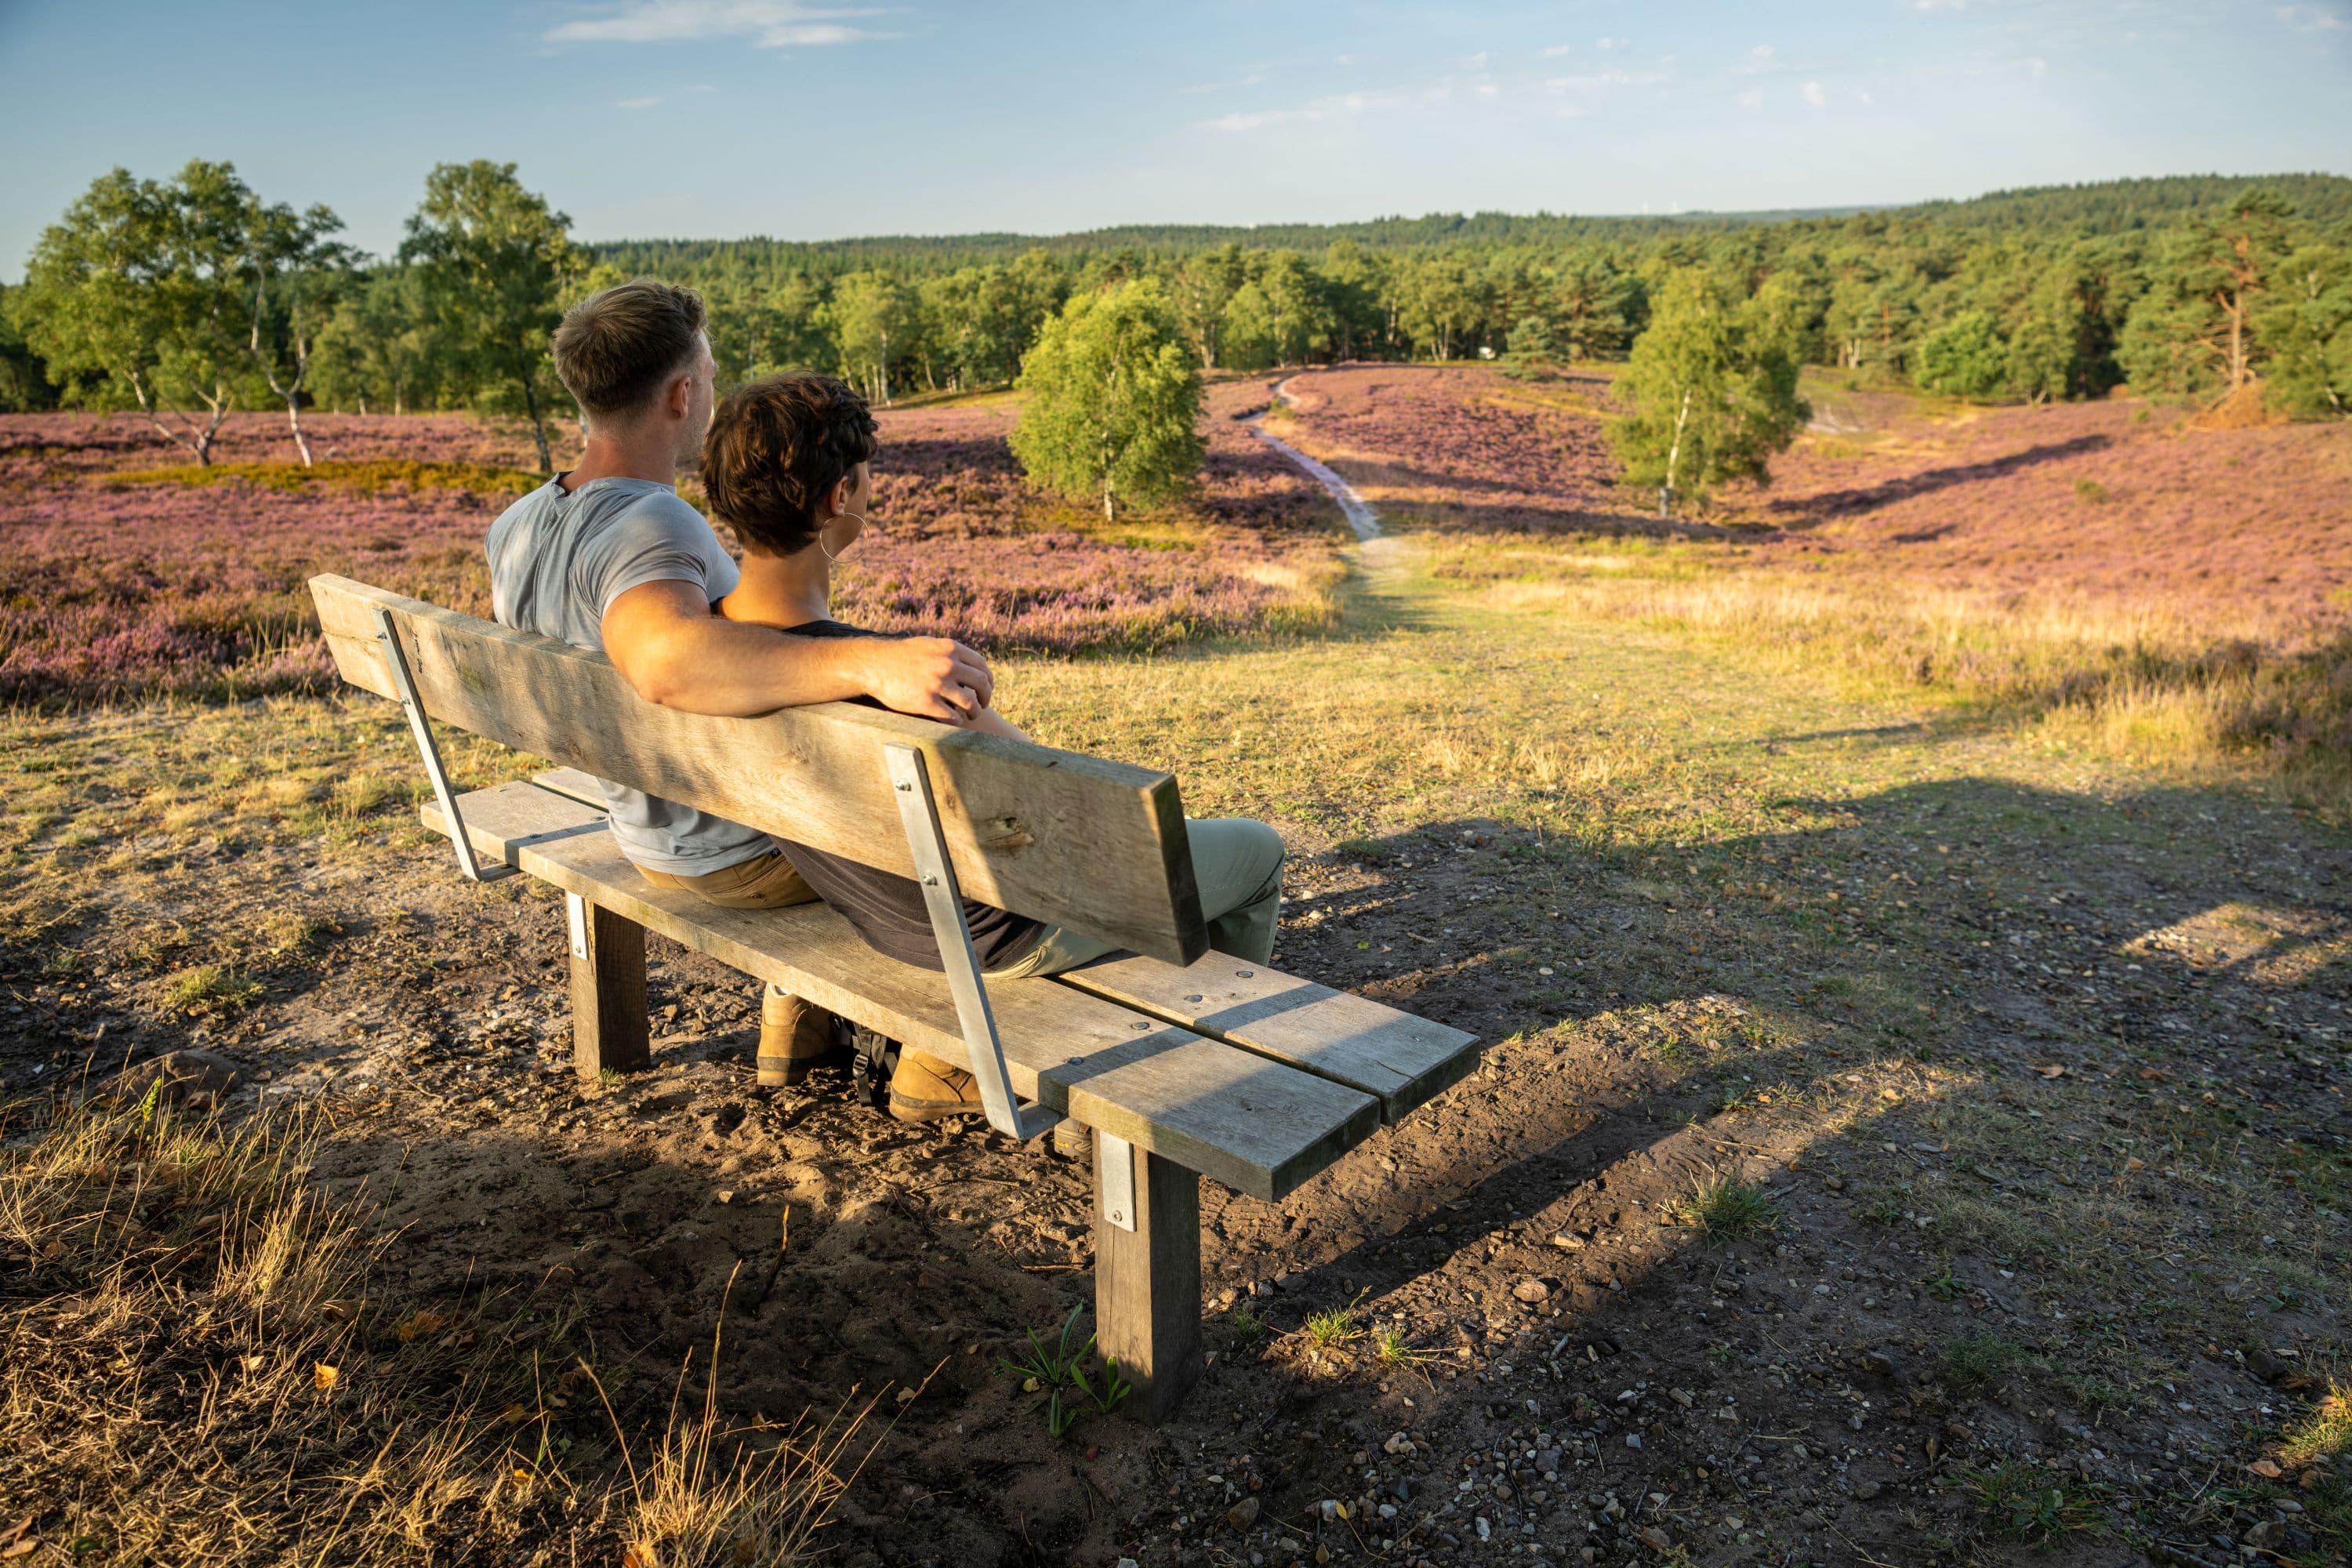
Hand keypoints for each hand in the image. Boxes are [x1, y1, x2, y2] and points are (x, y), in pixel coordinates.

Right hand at [863, 636, 992, 721]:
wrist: (874, 665)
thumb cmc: (901, 656)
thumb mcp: (928, 644)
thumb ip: (949, 651)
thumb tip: (967, 659)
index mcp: (950, 649)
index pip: (981, 665)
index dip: (988, 679)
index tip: (987, 688)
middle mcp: (948, 665)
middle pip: (981, 684)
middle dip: (986, 697)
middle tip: (983, 705)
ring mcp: (938, 684)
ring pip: (970, 703)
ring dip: (974, 712)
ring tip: (971, 716)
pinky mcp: (927, 702)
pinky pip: (953, 717)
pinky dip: (958, 721)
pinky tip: (955, 721)